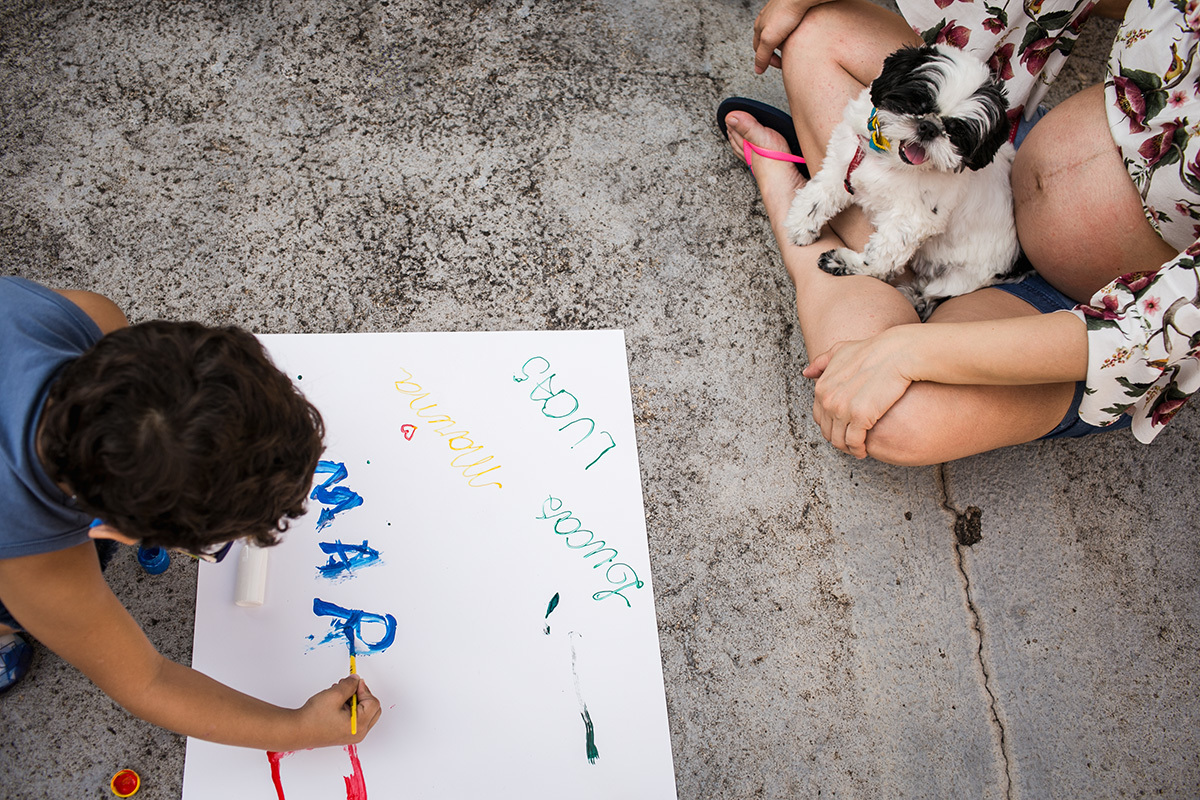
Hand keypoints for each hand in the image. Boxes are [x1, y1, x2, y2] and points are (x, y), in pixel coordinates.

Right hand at [296, 675, 381, 746]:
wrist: (297, 731)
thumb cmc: (313, 717)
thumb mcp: (335, 694)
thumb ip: (350, 685)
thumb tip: (356, 680)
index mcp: (359, 725)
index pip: (373, 703)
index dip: (364, 690)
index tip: (353, 684)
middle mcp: (358, 733)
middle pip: (373, 709)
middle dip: (362, 696)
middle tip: (349, 689)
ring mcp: (352, 735)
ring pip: (364, 713)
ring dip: (355, 701)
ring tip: (339, 695)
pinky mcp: (346, 734)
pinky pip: (356, 718)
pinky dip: (350, 708)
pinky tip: (338, 703)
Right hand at [753, 0, 816, 73]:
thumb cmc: (786, 12)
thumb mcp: (769, 38)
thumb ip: (762, 55)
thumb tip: (758, 70)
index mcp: (759, 26)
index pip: (758, 49)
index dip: (767, 60)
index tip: (778, 66)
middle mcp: (768, 20)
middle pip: (768, 43)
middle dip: (775, 53)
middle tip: (786, 60)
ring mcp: (780, 16)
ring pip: (780, 36)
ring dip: (784, 45)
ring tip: (793, 49)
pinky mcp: (792, 12)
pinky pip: (791, 28)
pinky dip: (793, 36)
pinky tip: (800, 38)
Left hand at [802, 330, 914, 457]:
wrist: (898, 353)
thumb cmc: (874, 350)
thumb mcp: (841, 350)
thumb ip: (822, 362)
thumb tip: (807, 373)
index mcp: (822, 387)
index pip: (819, 418)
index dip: (830, 426)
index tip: (841, 428)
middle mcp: (828, 400)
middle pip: (828, 431)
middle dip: (838, 438)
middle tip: (850, 442)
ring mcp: (842, 409)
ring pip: (839, 440)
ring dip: (847, 448)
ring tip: (857, 449)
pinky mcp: (861, 417)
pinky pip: (854, 442)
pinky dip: (858, 450)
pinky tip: (864, 450)